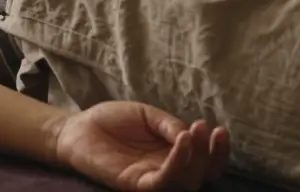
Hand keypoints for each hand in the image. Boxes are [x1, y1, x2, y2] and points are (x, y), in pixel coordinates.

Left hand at [54, 101, 230, 190]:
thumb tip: (192, 132)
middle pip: (200, 176)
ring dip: (195, 159)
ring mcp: (151, 180)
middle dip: (209, 154)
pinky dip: (175, 164)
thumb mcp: (147, 115)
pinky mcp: (134, 184)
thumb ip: (169, 124)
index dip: (217, 152)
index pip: (204, 163)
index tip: (220, 131)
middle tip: (207, 129)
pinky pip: (161, 182)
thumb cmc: (113, 121)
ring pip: (185, 182)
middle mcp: (166, 171)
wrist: (79, 127)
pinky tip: (180, 140)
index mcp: (172, 156)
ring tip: (193, 132)